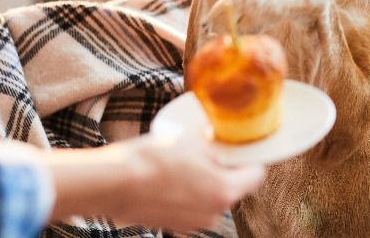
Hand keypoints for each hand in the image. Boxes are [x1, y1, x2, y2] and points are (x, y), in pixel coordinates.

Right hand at [45, 131, 263, 231]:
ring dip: (203, 182)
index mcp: (225, 192)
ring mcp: (193, 223)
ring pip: (210, 198)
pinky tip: (169, 178)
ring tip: (184, 164)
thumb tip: (219, 151)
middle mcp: (214, 213)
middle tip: (211, 151)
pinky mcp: (174, 226)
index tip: (244, 148)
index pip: (256, 175)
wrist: (113, 183)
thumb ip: (214, 150)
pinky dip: (186, 194)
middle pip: (232, 188)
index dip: (252, 158)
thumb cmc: (152, 160)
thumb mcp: (191, 143)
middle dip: (224, 170)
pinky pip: (191, 206)